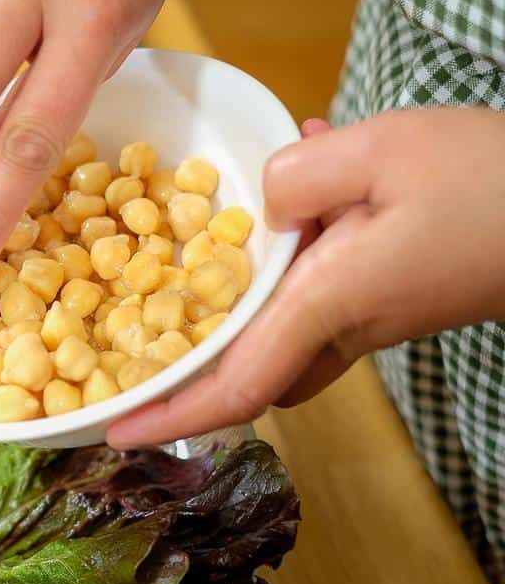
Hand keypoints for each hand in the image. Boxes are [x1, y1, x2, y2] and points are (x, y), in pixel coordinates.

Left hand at [108, 107, 504, 448]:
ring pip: (277, 340)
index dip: (170, 414)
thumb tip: (257, 207)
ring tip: (196, 269)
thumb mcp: (379, 151)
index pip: (233, 385)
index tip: (116, 433)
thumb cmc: (488, 182)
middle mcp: (342, 328)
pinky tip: (295, 204)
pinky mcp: (389, 299)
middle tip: (130, 360)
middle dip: (187, 378)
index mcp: (327, 305)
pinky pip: (312, 300)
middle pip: (247, 375)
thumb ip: (295, 177)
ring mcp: (369, 320)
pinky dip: (281, 270)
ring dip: (230, 320)